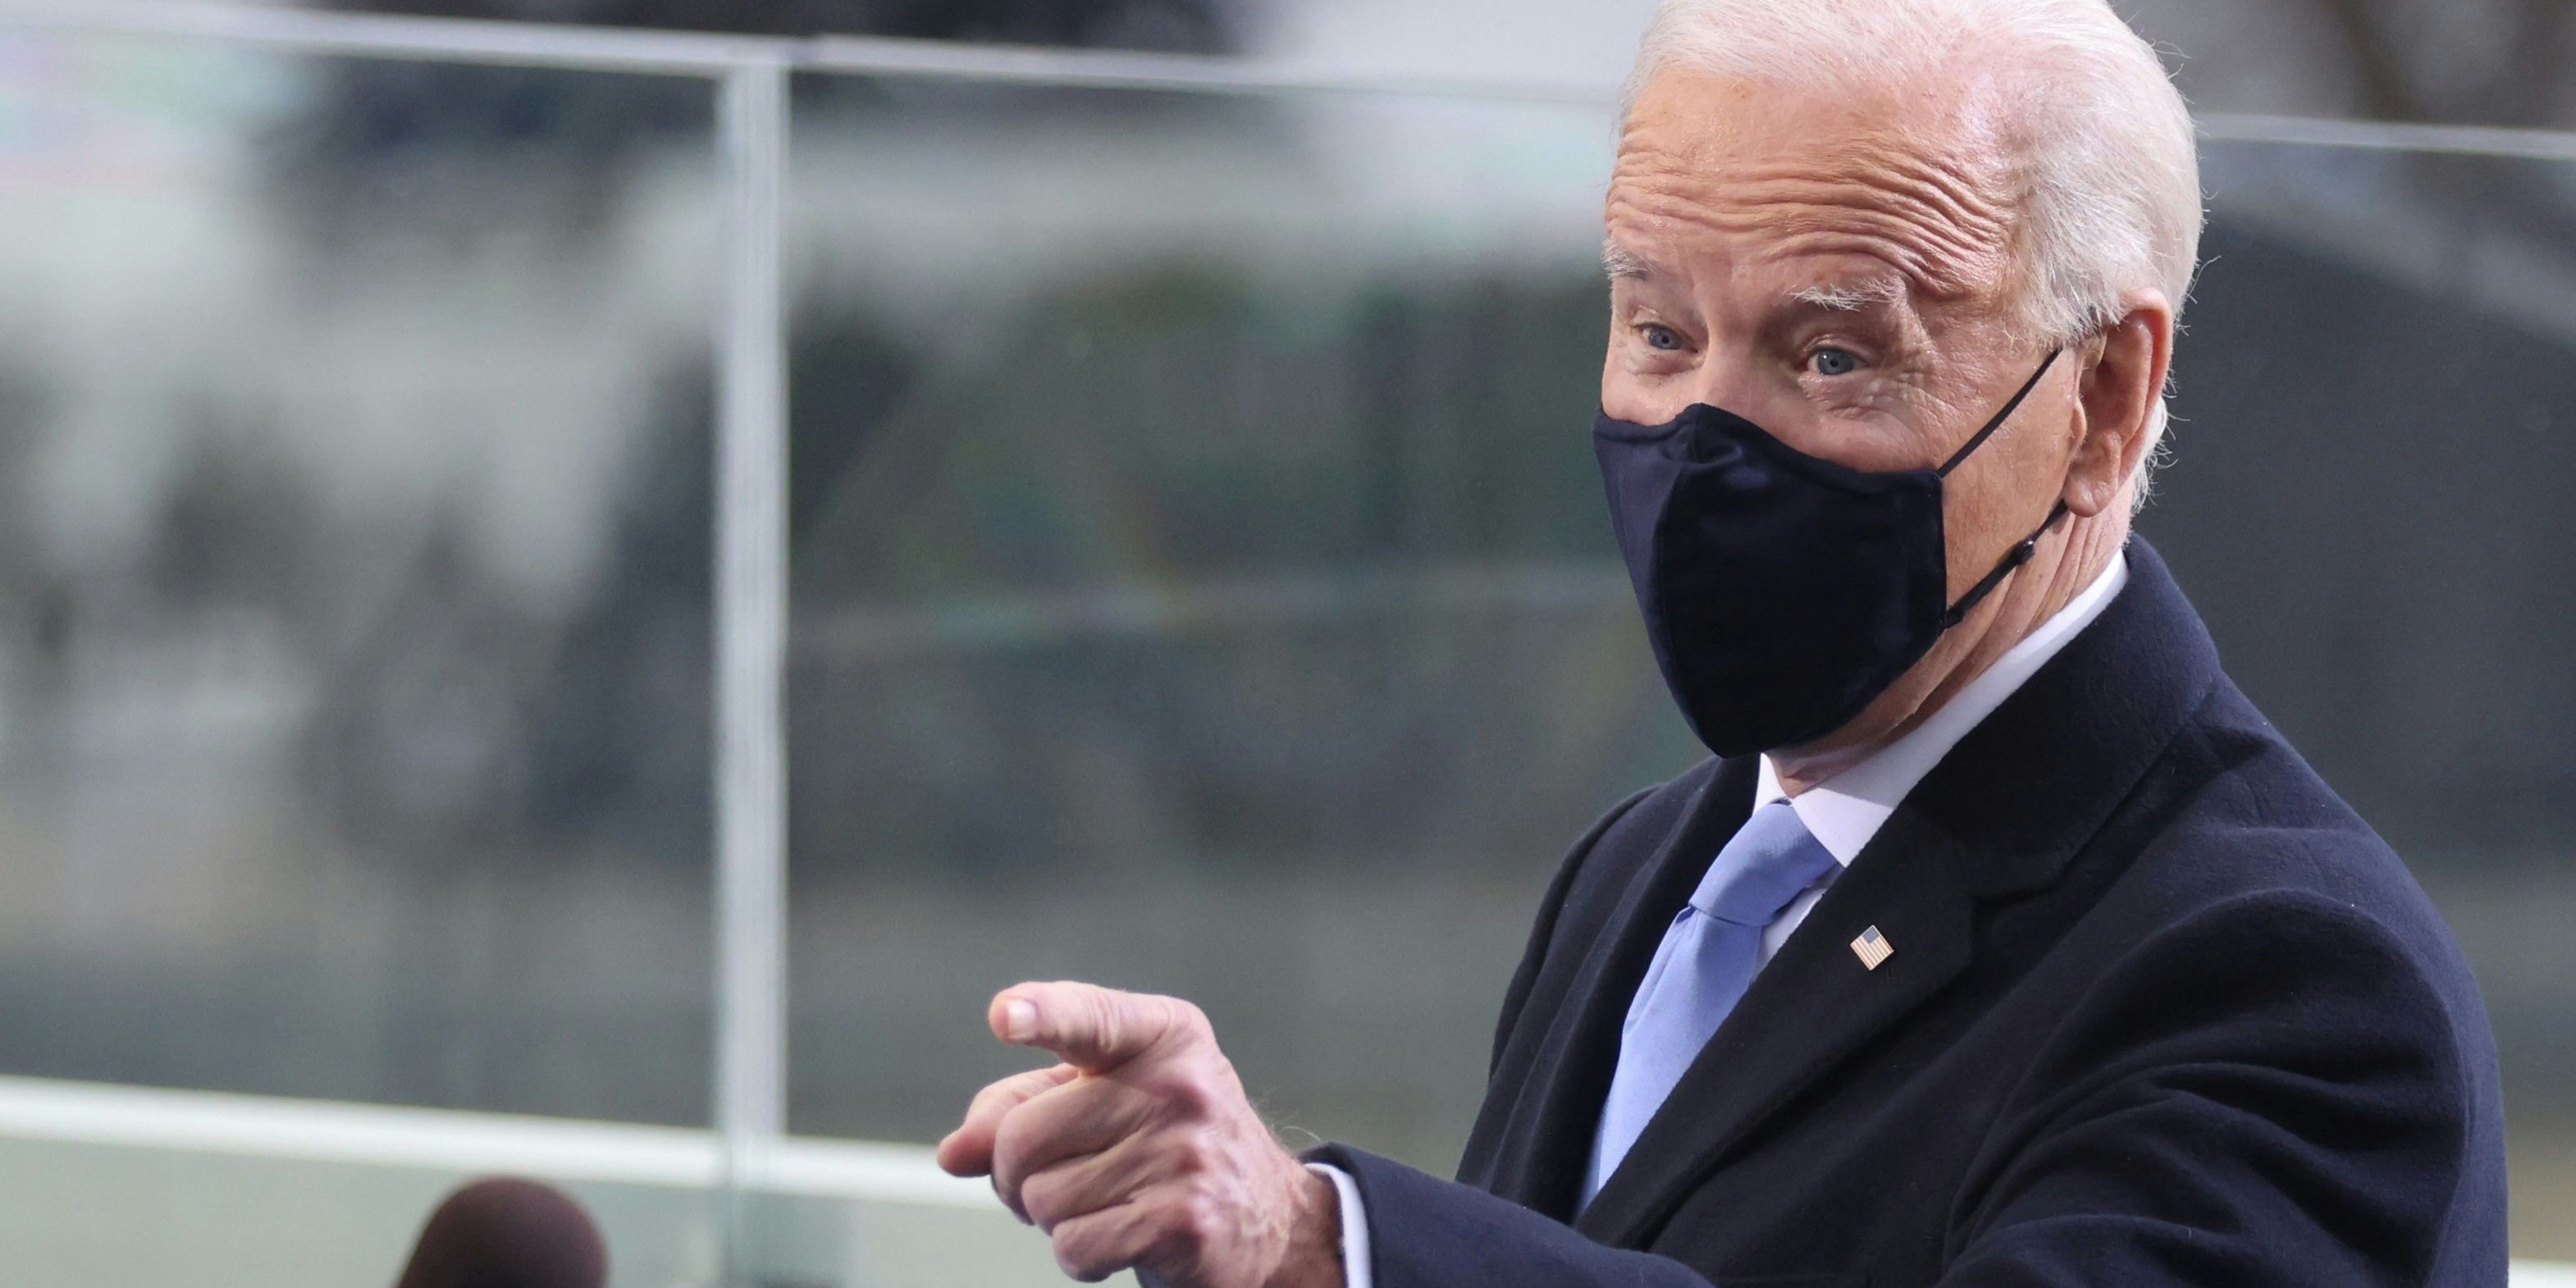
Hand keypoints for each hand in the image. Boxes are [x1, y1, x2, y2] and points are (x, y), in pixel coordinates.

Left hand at [936, 981, 1343, 1287]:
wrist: (1268, 1216)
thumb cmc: (1165, 1144)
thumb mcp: (1104, 1100)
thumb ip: (1022, 1108)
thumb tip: (955, 1152)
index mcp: (1161, 1035)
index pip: (1091, 1016)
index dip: (1044, 1014)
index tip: (1005, 1016)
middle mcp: (1179, 1085)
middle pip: (1023, 1136)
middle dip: (1017, 1172)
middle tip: (1063, 1175)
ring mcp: (1186, 1153)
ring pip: (1042, 1199)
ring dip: (1054, 1217)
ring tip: (1108, 1202)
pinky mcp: (1184, 1220)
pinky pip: (1073, 1245)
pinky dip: (1080, 1254)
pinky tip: (1123, 1235)